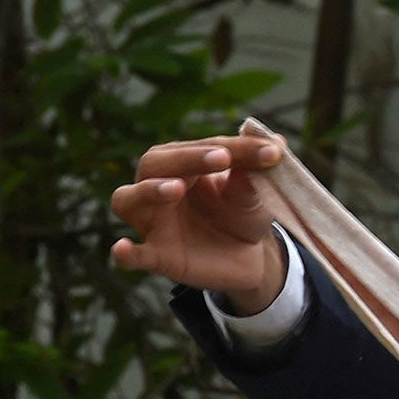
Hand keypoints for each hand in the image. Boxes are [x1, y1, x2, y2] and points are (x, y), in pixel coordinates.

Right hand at [108, 134, 288, 310]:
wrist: (247, 257)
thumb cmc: (241, 212)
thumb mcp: (254, 193)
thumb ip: (256, 172)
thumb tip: (276, 142)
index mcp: (181, 163)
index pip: (201, 148)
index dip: (235, 148)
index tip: (269, 152)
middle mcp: (156, 186)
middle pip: (155, 164)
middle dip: (188, 159)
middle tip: (222, 158)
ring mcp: (153, 222)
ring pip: (128, 199)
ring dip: (149, 191)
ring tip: (175, 189)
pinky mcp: (158, 256)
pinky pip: (134, 255)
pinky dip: (126, 253)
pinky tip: (122, 250)